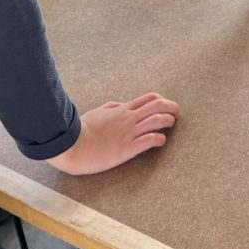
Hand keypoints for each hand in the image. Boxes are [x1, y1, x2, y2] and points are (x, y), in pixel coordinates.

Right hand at [47, 92, 179, 174]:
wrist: (71, 145)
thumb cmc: (81, 130)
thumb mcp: (97, 113)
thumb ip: (111, 107)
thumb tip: (121, 104)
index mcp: (121, 110)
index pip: (148, 99)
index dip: (162, 100)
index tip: (167, 105)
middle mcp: (128, 119)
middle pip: (157, 107)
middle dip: (171, 107)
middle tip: (177, 112)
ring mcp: (128, 133)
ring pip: (156, 121)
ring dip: (168, 121)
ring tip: (172, 124)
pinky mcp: (126, 149)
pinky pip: (148, 141)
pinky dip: (158, 139)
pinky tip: (161, 141)